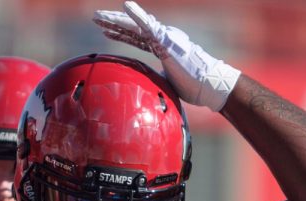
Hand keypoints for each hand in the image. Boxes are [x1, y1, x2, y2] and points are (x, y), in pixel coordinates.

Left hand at [93, 1, 240, 111]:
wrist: (209, 85)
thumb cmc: (193, 86)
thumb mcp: (168, 82)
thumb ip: (157, 78)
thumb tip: (148, 87)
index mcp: (162, 47)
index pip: (137, 38)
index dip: (121, 34)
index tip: (106, 31)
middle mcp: (162, 38)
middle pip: (132, 30)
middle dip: (113, 23)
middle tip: (95, 18)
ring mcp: (164, 38)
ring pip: (135, 26)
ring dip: (116, 19)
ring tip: (99, 16)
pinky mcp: (167, 41)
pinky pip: (148, 26)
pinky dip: (136, 15)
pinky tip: (125, 5)